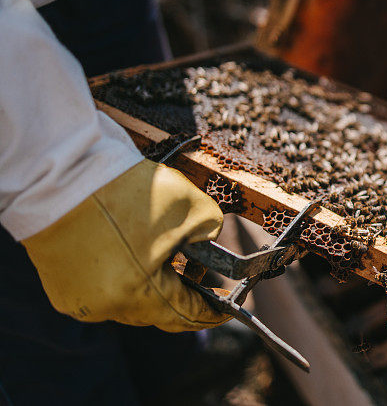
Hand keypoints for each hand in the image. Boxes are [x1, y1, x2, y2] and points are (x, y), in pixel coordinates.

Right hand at [22, 159, 229, 330]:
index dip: (210, 312)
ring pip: (129, 303)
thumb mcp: (190, 205)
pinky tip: (136, 257)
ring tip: (169, 262)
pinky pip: (104, 292)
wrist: (61, 171)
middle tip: (202, 280)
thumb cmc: (126, 188)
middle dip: (182, 296)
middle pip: (156, 312)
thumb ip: (210, 232)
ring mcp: (78, 300)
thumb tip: (207, 247)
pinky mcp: (61, 287)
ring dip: (152, 287)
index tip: (226, 309)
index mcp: (136, 292)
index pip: (185, 315)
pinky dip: (124, 280)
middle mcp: (105, 306)